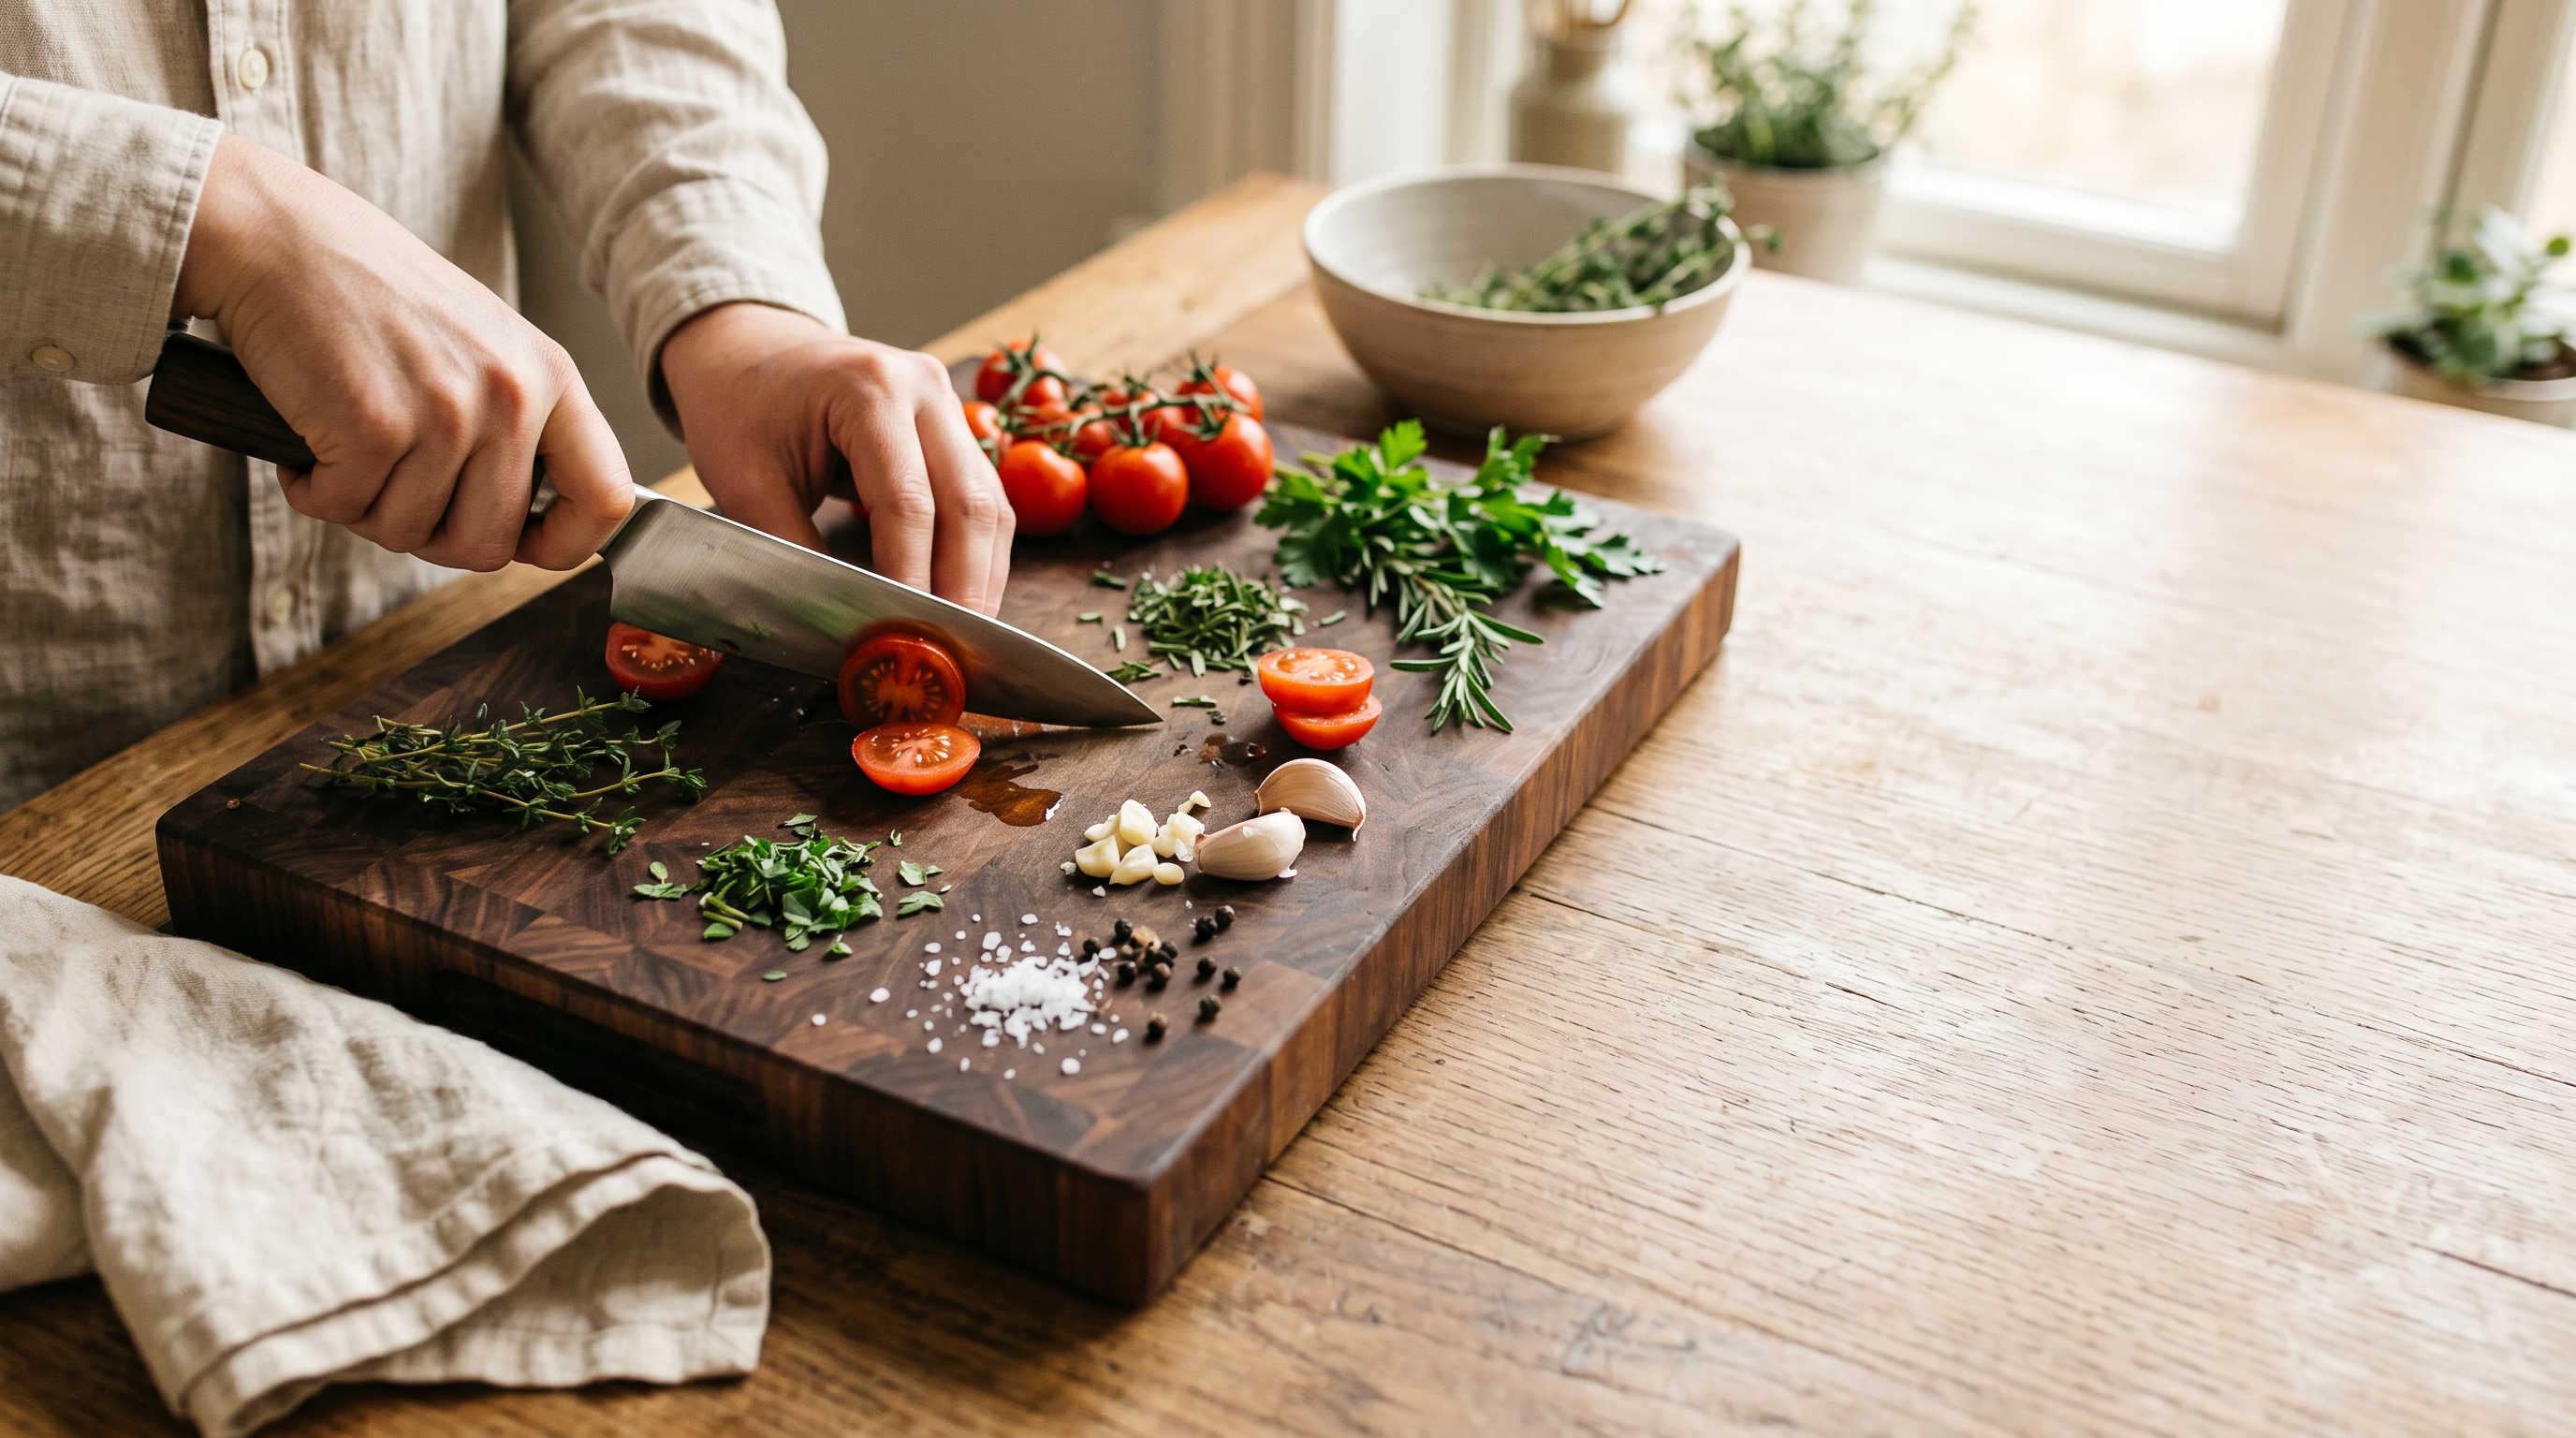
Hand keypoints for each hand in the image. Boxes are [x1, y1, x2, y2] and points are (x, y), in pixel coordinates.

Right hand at [172, 135, 631, 571]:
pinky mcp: (372, 426)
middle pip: (490, 543)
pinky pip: (345, 509)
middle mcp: (511, 396)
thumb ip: (518, 423)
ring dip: (365, 508)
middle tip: (392, 491)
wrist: (279, 238)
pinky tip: (311, 440)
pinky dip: (315, 491)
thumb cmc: (374, 295)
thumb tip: (533, 522)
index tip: (526, 545)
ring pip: (411, 533)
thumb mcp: (483, 345)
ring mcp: (445, 413)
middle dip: (433, 537)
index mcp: (550, 375)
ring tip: (347, 445)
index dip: (566, 543)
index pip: (606, 496)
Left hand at [659, 304, 1012, 615]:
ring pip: (991, 506)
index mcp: (868, 388)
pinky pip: (983, 499)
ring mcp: (948, 404)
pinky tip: (960, 599)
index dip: (912, 579)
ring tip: (963, 639)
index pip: (908, 503)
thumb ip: (794, 552)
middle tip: (953, 655)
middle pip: (971, 505)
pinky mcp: (954, 428)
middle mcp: (924, 388)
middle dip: (965, 589)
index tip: (905, 639)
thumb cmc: (738, 407)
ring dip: (981, 578)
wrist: (748, 348)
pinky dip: (976, 555)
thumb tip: (842, 628)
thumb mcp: (745, 482)